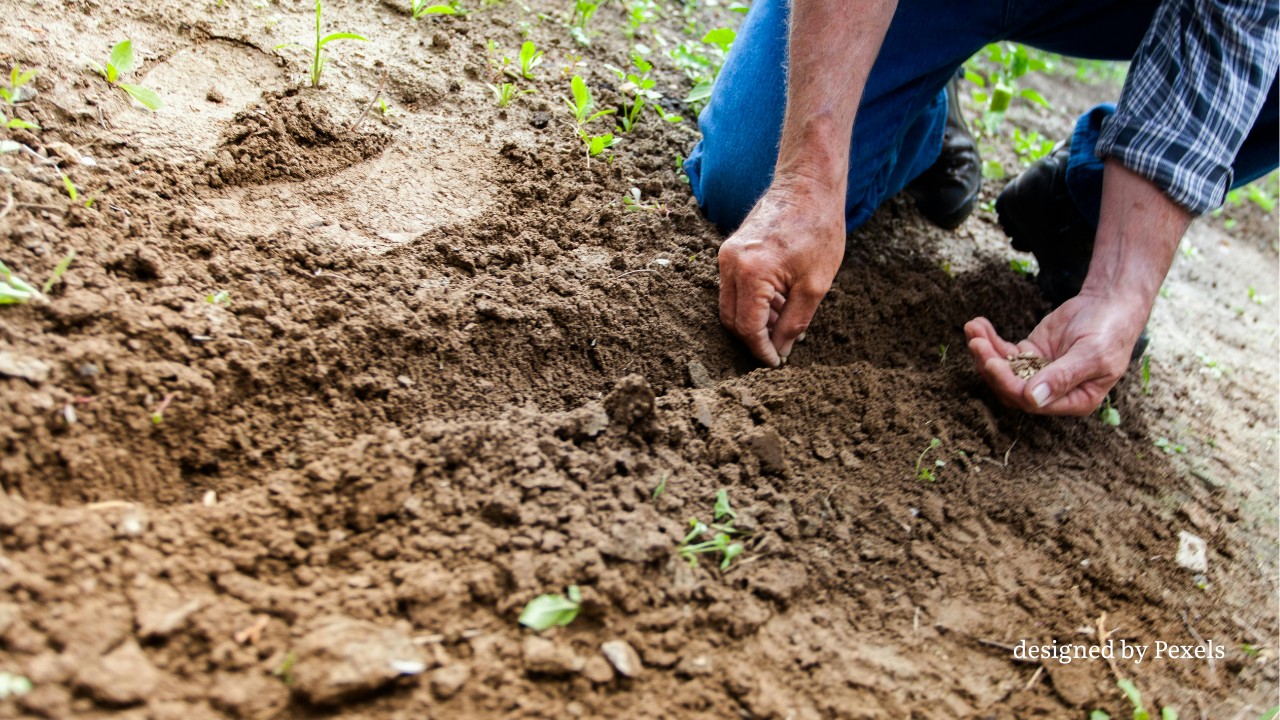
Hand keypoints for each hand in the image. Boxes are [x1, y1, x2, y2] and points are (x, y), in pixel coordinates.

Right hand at [717, 182, 845, 366]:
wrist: (808, 185)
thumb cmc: (818, 229)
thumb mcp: (815, 285)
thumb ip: (794, 322)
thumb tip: (781, 349)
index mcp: (751, 273)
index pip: (747, 327)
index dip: (761, 350)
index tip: (776, 363)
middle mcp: (730, 264)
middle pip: (731, 319)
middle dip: (754, 338)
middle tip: (779, 348)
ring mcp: (726, 255)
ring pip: (731, 304)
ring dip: (754, 320)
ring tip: (785, 323)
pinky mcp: (730, 249)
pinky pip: (734, 287)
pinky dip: (752, 302)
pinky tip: (779, 303)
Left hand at [964, 289, 1148, 415]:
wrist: (1111, 304)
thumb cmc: (1110, 332)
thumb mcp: (1092, 355)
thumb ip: (1063, 377)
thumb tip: (1033, 399)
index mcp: (1074, 401)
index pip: (1032, 402)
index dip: (1009, 384)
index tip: (992, 363)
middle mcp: (1053, 392)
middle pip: (1011, 388)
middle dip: (991, 366)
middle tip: (976, 343)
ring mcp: (1038, 372)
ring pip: (1003, 370)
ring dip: (985, 352)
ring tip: (972, 329)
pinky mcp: (1030, 354)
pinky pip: (1004, 352)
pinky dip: (989, 340)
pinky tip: (977, 324)